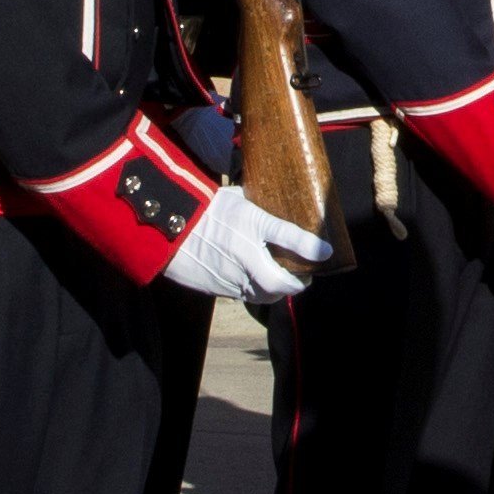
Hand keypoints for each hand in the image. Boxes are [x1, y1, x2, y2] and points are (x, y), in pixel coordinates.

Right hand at [161, 185, 333, 303]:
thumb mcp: (237, 198)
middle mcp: (243, 255)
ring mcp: (229, 276)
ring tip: (282, 279)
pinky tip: (255, 279)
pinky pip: (243, 295)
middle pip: (280, 283)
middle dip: (296, 283)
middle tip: (304, 275)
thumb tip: (285, 201)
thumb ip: (261, 208)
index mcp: (250, 226)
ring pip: (263, 295)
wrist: (167, 226)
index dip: (312, 248)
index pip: (290, 238)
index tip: (326, 253)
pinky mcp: (217, 288)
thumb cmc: (204, 206)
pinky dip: (254, 290)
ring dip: (276, 289)